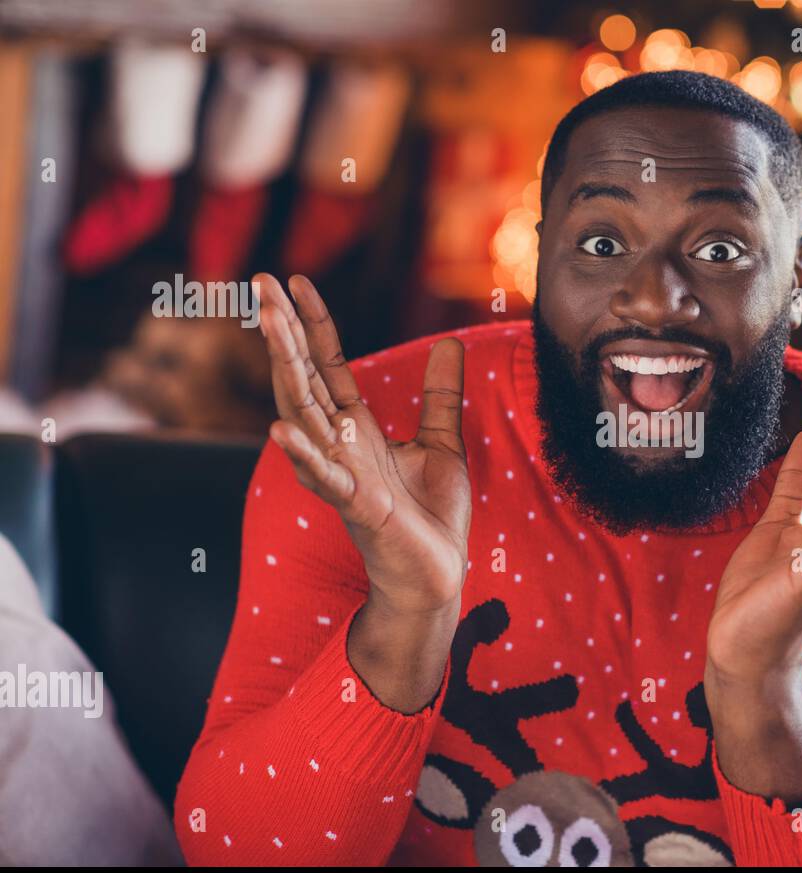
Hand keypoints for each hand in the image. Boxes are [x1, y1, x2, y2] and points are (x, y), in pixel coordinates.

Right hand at [254, 273, 470, 616]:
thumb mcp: (442, 442)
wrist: (436, 574)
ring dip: (285, 368)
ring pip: (304, 412)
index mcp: (357, 427)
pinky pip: (325, 476)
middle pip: (303, 376)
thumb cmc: (432, 515)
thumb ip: (440, 395)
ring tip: (268, 323)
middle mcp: (340, 443)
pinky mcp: (356, 505)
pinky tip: (279, 428)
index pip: (326, 363)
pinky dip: (303, 453)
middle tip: (261, 282)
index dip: (312, 322)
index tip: (293, 280)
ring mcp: (341, 472)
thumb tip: (451, 343)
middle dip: (283, 330)